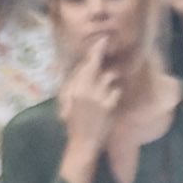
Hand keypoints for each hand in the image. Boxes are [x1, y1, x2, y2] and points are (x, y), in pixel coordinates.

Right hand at [58, 37, 123, 153]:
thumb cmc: (74, 123)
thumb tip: (82, 70)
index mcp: (72, 89)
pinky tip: (114, 95)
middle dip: (99, 52)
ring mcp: (96, 97)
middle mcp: (83, 90)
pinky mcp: (108, 106)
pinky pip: (115, 91)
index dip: (91, 53)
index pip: (82, 67)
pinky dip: (116, 91)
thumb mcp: (67, 102)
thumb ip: (73, 86)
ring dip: (112, 76)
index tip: (99, 42)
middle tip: (106, 40)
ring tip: (113, 76)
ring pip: (107, 77)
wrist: (83, 142)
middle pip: (93, 66)